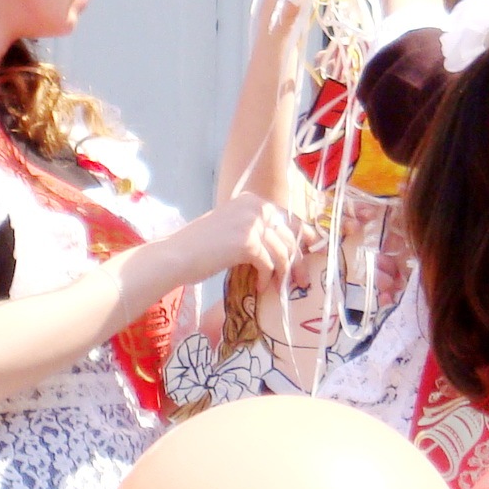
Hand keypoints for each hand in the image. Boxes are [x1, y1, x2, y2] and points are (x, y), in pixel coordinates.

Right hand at [171, 193, 298, 292]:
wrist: (175, 256)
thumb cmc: (201, 247)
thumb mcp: (233, 229)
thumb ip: (257, 231)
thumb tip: (287, 246)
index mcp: (252, 200)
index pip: (288, 218)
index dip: (304, 235)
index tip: (313, 250)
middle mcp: (255, 207)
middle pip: (290, 236)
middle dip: (298, 261)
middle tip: (301, 281)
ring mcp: (252, 223)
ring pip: (284, 252)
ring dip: (284, 274)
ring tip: (279, 288)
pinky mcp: (248, 242)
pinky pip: (270, 264)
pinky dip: (267, 278)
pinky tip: (261, 287)